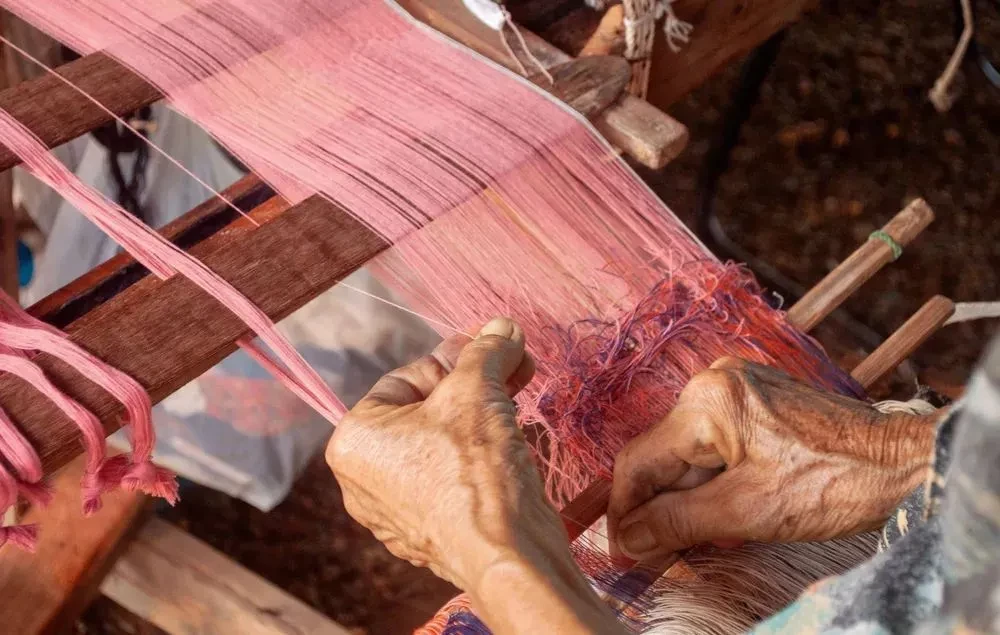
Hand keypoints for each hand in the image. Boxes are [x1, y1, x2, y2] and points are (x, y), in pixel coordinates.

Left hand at [326, 317, 555, 589]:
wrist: (508, 552)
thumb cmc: (476, 466)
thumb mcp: (478, 389)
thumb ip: (486, 350)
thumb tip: (502, 326)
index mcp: (353, 440)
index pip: (407, 378)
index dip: (457, 361)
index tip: (495, 349)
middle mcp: (362, 481)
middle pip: (425, 411)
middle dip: (474, 388)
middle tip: (513, 370)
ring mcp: (394, 515)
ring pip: (441, 446)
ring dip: (481, 418)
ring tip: (517, 403)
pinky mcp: (429, 537)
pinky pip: (450, 481)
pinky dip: (479, 460)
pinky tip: (511, 447)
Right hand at [607, 357, 937, 560]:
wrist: (904, 463)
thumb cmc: (834, 484)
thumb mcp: (747, 512)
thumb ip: (676, 522)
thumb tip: (626, 538)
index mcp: (706, 402)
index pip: (638, 461)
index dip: (623, 511)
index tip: (620, 551)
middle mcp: (714, 382)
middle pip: (663, 455)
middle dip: (657, 507)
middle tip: (655, 555)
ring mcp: (736, 386)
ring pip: (688, 451)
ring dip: (684, 496)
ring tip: (692, 539)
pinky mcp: (755, 399)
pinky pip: (713, 442)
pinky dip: (709, 479)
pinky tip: (720, 510)